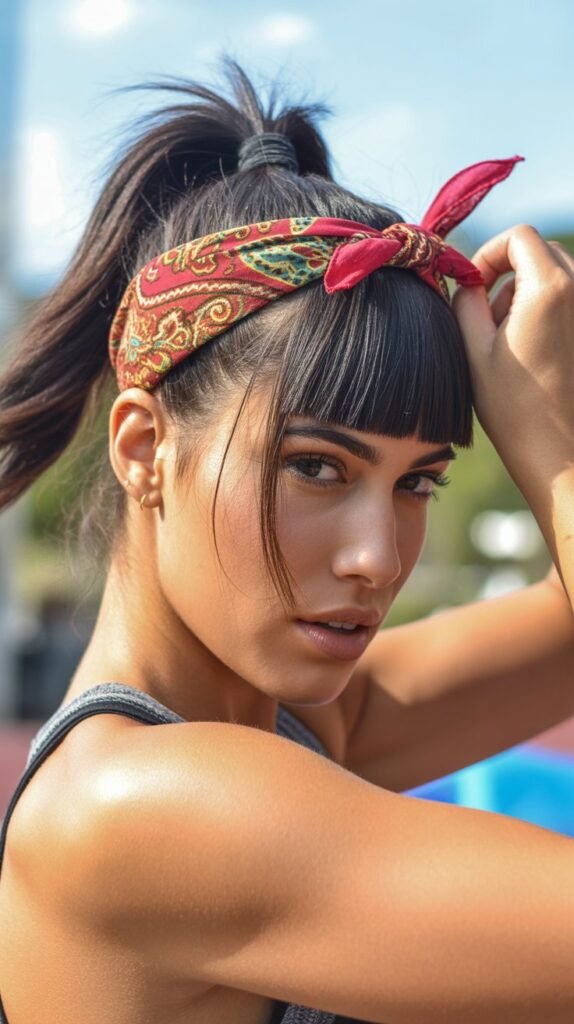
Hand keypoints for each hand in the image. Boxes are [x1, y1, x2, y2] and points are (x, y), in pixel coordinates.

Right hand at [453, 225, 573, 603]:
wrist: (559, 453)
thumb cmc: (514, 407)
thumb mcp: (473, 349)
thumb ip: (464, 300)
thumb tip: (463, 279)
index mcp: (551, 287)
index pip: (518, 236)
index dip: (488, 254)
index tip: (471, 288)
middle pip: (539, 251)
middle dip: (506, 273)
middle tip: (484, 315)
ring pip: (554, 275)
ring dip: (524, 293)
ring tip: (504, 341)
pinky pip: (565, 300)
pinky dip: (542, 311)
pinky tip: (527, 352)